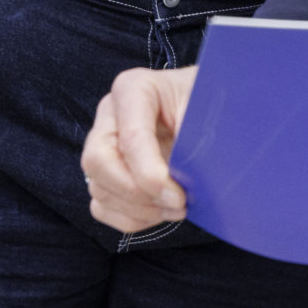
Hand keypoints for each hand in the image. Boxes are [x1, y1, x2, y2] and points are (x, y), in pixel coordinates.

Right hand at [83, 65, 197, 232]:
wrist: (209, 107)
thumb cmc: (207, 99)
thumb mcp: (208, 104)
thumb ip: (196, 131)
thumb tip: (191, 171)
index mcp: (133, 88)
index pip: (130, 135)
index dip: (149, 171)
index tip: (178, 194)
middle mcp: (110, 116)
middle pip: (98, 162)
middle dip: (137, 192)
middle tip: (178, 202)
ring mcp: (103, 146)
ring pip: (99, 188)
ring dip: (140, 209)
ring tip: (179, 206)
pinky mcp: (105, 174)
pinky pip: (102, 207)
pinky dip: (132, 218)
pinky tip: (162, 211)